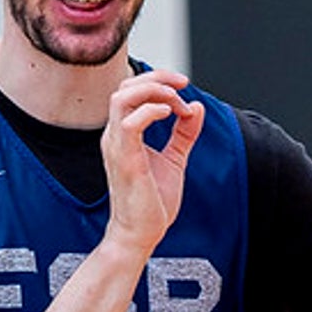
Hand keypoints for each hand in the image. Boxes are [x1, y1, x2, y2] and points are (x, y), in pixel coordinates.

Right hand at [100, 69, 204, 253]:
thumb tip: (197, 107)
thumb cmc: (153, 201)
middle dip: (157, 78)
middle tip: (183, 85)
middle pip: (124, 87)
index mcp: (123, 133)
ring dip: (154, 91)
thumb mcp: (175, 159)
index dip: (158, 81)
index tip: (185, 89)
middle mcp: (115, 135)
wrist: (141, 233)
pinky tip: (170, 114)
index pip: (130, 89)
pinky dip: (151, 111)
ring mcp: (117, 146)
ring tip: (176, 101)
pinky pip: (130, 123)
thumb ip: (185, 133)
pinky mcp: (126, 160)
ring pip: (122, 98)